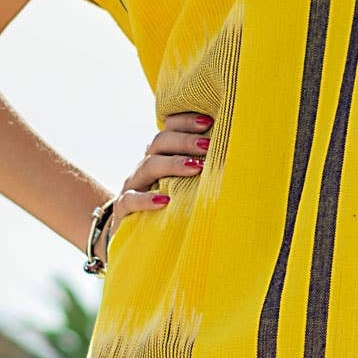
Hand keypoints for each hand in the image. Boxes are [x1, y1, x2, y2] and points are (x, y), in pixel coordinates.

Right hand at [98, 108, 214, 255]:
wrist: (135, 236)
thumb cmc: (170, 207)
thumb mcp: (183, 186)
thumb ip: (200, 170)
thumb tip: (234, 158)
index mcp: (159, 156)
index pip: (168, 129)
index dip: (185, 122)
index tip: (208, 121)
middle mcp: (145, 167)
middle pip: (159, 143)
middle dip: (185, 140)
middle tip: (208, 145)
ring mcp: (133, 186)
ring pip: (148, 166)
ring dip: (174, 164)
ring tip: (196, 167)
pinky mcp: (123, 208)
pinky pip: (131, 200)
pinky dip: (147, 199)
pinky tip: (165, 201)